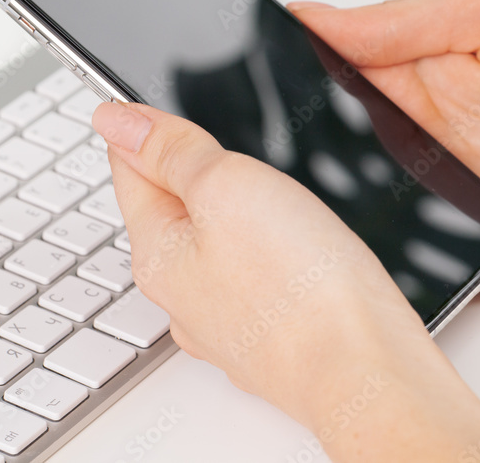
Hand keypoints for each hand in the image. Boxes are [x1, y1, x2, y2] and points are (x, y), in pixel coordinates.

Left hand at [92, 101, 479, 461]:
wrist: (366, 372)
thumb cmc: (300, 287)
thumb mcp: (224, 185)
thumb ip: (168, 151)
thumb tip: (112, 117)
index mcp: (156, 252)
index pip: (127, 168)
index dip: (147, 127)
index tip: (171, 107)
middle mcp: (182, 293)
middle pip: (173, 206)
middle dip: (195, 170)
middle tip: (225, 141)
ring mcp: (227, 320)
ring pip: (218, 242)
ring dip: (236, 210)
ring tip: (267, 191)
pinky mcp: (271, 334)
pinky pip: (256, 275)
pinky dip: (268, 250)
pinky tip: (293, 245)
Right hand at [290, 0, 479, 287]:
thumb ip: (400, 20)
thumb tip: (317, 17)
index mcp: (410, 77)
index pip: (324, 79)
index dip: (284, 82)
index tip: (252, 84)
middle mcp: (414, 136)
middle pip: (328, 149)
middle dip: (295, 154)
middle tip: (269, 153)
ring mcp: (434, 192)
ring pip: (353, 208)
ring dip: (328, 210)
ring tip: (297, 209)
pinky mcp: (460, 243)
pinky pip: (405, 258)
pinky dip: (378, 261)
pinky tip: (357, 254)